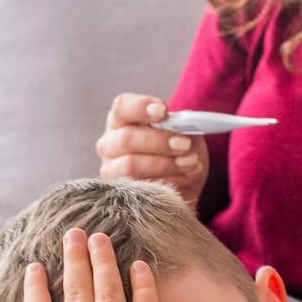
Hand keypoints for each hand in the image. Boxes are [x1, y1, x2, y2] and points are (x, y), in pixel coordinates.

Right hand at [96, 93, 208, 207]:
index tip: (164, 111)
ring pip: (130, 165)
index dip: (141, 107)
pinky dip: (169, 181)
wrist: (183, 186)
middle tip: (185, 144)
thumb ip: (184, 125)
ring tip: (191, 162)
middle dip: (159, 141)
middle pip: (126, 139)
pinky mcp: (119, 193)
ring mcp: (111, 170)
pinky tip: (187, 175)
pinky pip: (140, 187)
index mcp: (122, 120)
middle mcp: (110, 144)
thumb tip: (187, 121)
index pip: (122, 107)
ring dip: (165, 164)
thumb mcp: (185, 133)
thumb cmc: (179, 152)